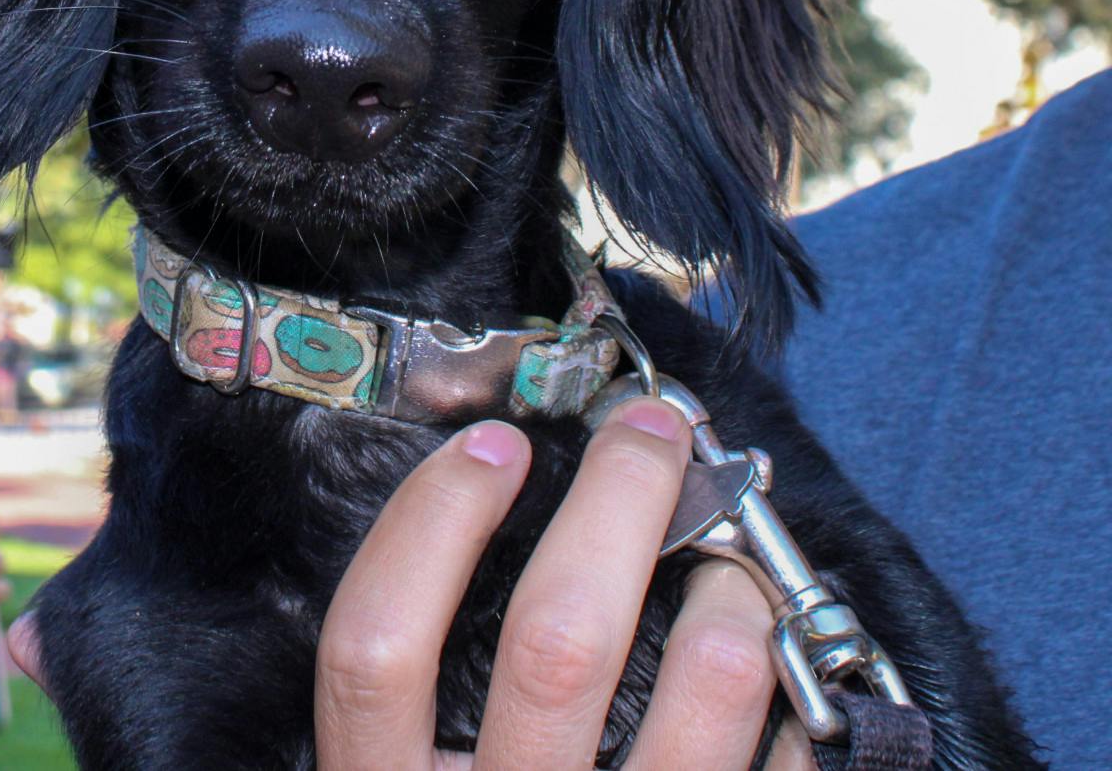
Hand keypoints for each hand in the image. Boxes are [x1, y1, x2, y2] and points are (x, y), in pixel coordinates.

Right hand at [315, 403, 809, 769]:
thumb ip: (403, 701)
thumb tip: (366, 521)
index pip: (377, 645)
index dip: (431, 527)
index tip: (494, 446)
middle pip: (555, 641)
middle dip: (619, 507)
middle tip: (656, 434)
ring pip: (700, 692)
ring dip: (734, 592)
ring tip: (736, 554)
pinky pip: (787, 766)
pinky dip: (805, 695)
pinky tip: (787, 661)